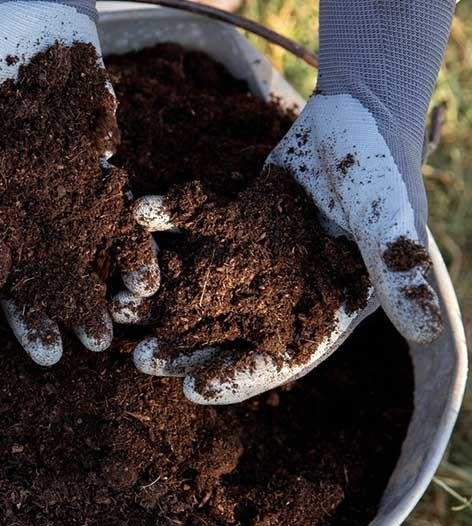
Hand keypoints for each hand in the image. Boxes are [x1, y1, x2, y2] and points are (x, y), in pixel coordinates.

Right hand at [0, 1, 158, 363]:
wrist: (28, 16)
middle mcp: (6, 210)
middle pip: (19, 277)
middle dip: (35, 317)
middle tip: (54, 356)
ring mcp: (51, 196)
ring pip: (67, 261)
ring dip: (83, 298)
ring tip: (103, 337)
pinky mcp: (91, 176)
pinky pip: (109, 222)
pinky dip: (124, 251)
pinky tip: (141, 282)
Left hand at [116, 94, 441, 404]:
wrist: (356, 114)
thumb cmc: (381, 170)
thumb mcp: (390, 222)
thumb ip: (397, 271)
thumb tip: (428, 332)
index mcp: (320, 307)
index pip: (279, 359)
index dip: (239, 377)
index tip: (195, 389)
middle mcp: (279, 291)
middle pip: (227, 332)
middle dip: (184, 348)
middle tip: (142, 358)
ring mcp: (250, 258)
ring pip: (198, 286)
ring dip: (159, 295)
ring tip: (119, 304)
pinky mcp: (228, 221)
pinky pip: (189, 227)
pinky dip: (163, 222)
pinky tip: (134, 218)